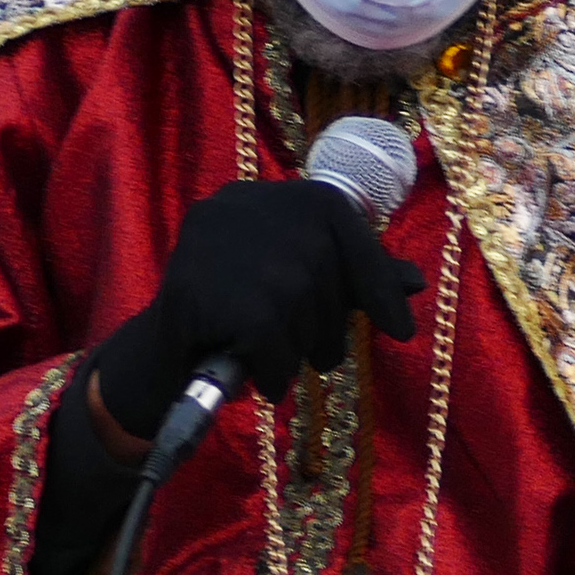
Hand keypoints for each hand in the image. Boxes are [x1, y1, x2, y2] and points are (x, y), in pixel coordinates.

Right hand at [92, 180, 425, 438]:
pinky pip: (273, 342)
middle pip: (326, 270)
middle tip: (310, 357)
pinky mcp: (209, 292)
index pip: (342, 222)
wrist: (160, 356)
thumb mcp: (302, 287)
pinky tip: (260, 380)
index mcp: (273, 194)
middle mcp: (250, 204)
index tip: (401, 331)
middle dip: (327, 326)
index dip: (375, 280)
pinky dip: (275, 371)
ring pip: (301, 308)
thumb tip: (414, 283)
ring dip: (298, 353)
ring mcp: (227, 246)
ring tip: (273, 361)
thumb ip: (353, 278)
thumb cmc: (239, 315)